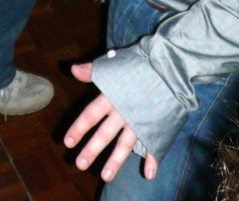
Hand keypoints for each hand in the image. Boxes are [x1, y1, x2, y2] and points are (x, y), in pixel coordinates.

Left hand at [65, 62, 157, 182]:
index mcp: (113, 96)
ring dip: (116, 161)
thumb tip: (73, 70)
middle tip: (79, 164)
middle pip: (105, 133)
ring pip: (126, 144)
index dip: (79, 128)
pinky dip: (153, 160)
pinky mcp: (157, 124)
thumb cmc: (141, 62)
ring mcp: (141, 120)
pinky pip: (154, 145)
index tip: (67, 142)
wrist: (171, 64)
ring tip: (106, 176)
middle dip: (92, 150)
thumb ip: (93, 70)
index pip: (91, 114)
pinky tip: (149, 174)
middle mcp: (124, 111)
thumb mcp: (114, 63)